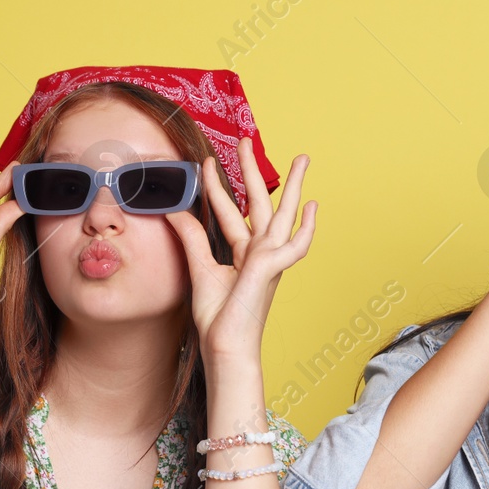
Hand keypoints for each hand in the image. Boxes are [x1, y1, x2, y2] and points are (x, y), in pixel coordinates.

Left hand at [166, 136, 315, 361]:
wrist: (225, 347)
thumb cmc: (218, 319)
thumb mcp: (200, 270)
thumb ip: (191, 239)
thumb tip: (175, 210)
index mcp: (243, 253)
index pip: (230, 212)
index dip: (217, 187)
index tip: (207, 163)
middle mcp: (259, 253)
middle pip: (259, 203)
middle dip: (254, 170)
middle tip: (248, 141)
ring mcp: (269, 260)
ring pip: (283, 214)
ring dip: (294, 186)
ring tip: (302, 158)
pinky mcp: (271, 268)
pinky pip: (294, 245)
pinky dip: (307, 227)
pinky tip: (313, 208)